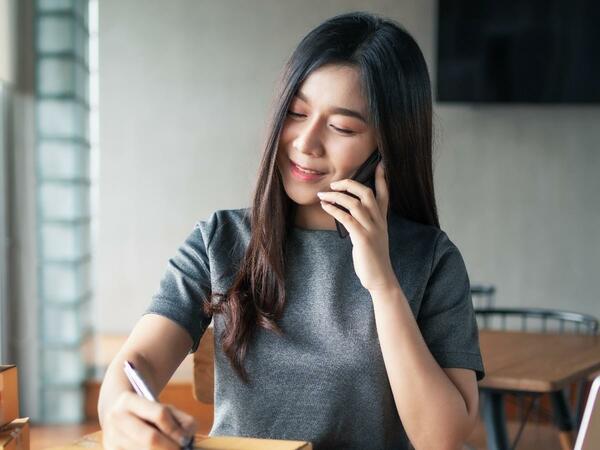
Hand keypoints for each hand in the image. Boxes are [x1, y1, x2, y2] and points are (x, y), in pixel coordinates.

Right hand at [102, 391, 196, 449]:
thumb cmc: (148, 412)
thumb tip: (186, 437)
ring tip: (170, 448)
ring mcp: (111, 438)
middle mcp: (116, 418)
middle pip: (150, 439)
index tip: (185, 439)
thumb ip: (181, 420)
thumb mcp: (165, 408)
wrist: (119, 417)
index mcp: (128, 400)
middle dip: (170, 447)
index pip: (159, 414)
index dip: (175, 429)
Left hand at [317, 161, 399, 293]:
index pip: (385, 194)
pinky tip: (325, 206)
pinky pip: (347, 218)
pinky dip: (334, 209)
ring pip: (355, 203)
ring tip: (323, 194)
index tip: (379, 163)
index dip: (381, 178)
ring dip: (337, 196)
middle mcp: (379, 221)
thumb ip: (366, 224)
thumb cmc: (373, 258)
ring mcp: (372, 229)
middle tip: (334, 183)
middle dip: (349, 184)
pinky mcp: (363, 238)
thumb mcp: (374, 237)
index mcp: (383, 220)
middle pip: (367, 193)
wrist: (380, 278)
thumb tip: (349, 214)